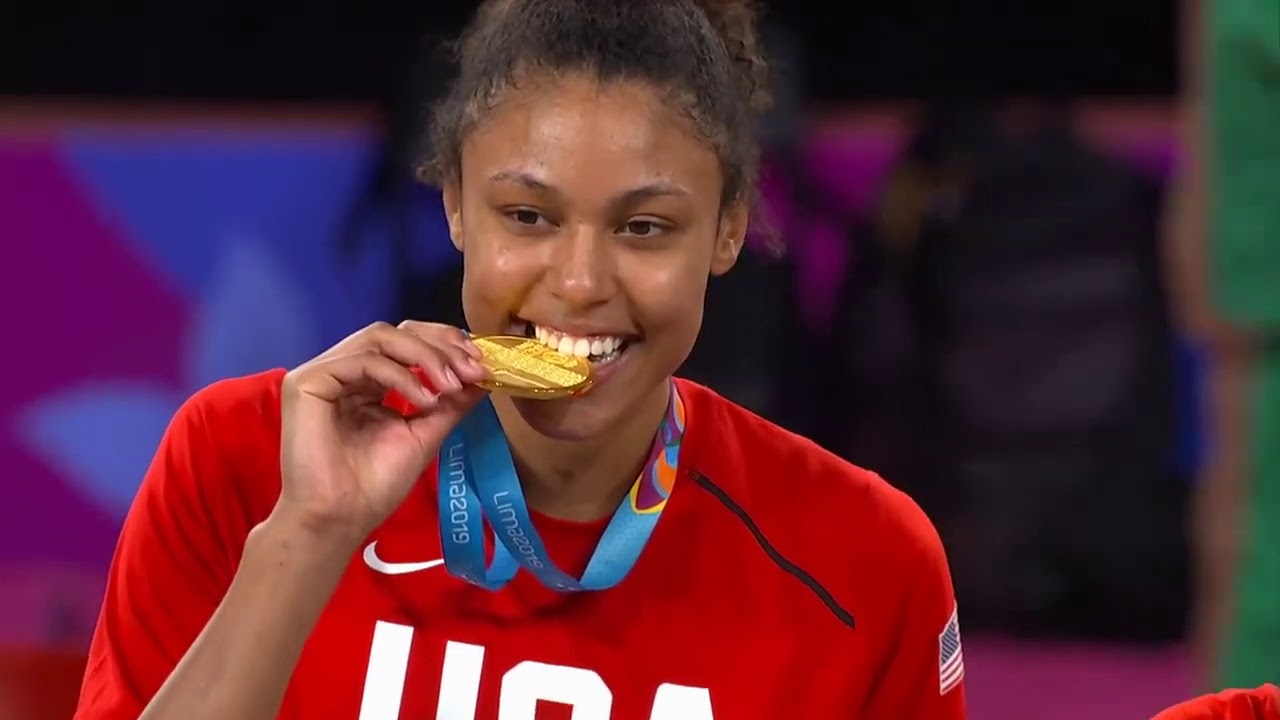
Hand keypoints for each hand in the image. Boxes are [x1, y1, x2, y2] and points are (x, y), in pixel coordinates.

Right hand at [275, 321, 489, 544]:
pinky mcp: (308, 381)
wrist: (339, 520)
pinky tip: (423, 400)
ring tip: (450, 386)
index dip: (446, 345)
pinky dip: (400, 376)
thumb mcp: (425, 435)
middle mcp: (344, 370)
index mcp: (368, 381)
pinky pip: (363, 361)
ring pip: (380, 337)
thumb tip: (484, 376)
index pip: (407, 342)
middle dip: (441, 345)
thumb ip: (451, 403)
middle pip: (395, 331)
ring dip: (426, 357)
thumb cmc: (375, 485)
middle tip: (472, 368)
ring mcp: (324, 373)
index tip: (481, 363)